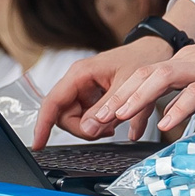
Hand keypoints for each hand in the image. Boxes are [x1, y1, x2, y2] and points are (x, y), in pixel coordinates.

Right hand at [32, 36, 172, 146]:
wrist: (156, 51)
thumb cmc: (142, 60)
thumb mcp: (127, 86)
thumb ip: (106, 109)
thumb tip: (88, 129)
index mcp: (80, 74)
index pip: (53, 102)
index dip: (43, 125)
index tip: (38, 144)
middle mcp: (78, 81)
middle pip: (64, 115)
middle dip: (82, 129)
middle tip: (104, 132)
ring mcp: (85, 89)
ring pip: (76, 119)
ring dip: (93, 128)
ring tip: (113, 127)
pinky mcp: (93, 96)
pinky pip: (88, 116)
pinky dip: (100, 125)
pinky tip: (114, 125)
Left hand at [82, 18, 194, 138]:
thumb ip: (194, 91)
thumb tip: (175, 112)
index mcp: (186, 60)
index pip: (143, 76)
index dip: (120, 95)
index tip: (103, 115)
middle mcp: (190, 60)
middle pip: (142, 76)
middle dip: (116, 99)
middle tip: (96, 120)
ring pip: (161, 79)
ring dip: (136, 99)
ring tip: (118, 118)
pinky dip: (177, 107)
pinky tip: (165, 123)